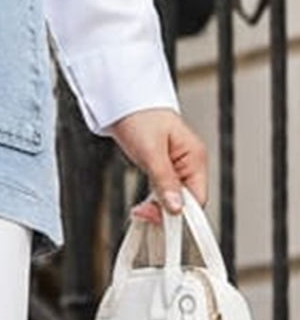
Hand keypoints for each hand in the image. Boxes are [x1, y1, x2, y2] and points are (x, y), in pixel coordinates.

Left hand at [108, 107, 207, 222]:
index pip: (198, 197)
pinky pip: (165, 191)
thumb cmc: (139, 115)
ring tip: (140, 210)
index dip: (181, 213)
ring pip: (174, 198)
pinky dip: (154, 199)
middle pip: (187, 200)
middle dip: (166, 211)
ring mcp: (176, 165)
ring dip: (158, 206)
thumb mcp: (151, 150)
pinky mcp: (163, 166)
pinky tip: (143, 204)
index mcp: (194, 157)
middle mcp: (189, 163)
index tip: (160, 219)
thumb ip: (164, 179)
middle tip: (143, 213)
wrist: (122, 100)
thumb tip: (176, 207)